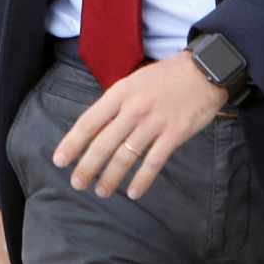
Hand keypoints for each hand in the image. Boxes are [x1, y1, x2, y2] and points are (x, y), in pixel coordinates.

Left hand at [52, 52, 227, 200]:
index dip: (72, 143)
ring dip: (111, 177)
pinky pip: (153, 162)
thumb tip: (97, 128)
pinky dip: (142, 180)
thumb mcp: (134, 82)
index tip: (59, 160)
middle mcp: (133, 109)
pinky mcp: (174, 135)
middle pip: (103, 143)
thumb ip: (116, 104)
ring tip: (101, 191)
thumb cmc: (165, 77)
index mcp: (119, 93)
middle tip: (77, 183)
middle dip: (87, 167)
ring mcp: (154, 123)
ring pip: (125, 156)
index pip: (88, 122)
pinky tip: (133, 192)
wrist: (203, 71)